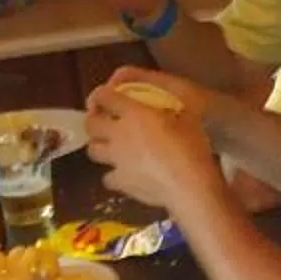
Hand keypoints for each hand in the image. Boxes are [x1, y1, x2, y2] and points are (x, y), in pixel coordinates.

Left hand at [82, 77, 222, 212]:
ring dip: (98, 146)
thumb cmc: (190, 146)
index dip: (100, 95)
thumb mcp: (188, 116)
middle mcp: (118, 134)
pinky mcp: (120, 182)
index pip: (104, 96)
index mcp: (134, 113)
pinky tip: (124, 175)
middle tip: (102, 121)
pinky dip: (113, 175)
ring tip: (109, 147)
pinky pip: (107, 177)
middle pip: (90, 124)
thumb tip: (171, 103)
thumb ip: (173, 106)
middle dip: (93, 120)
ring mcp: (116, 160)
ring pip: (92, 150)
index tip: (104, 96)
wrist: (187, 185)